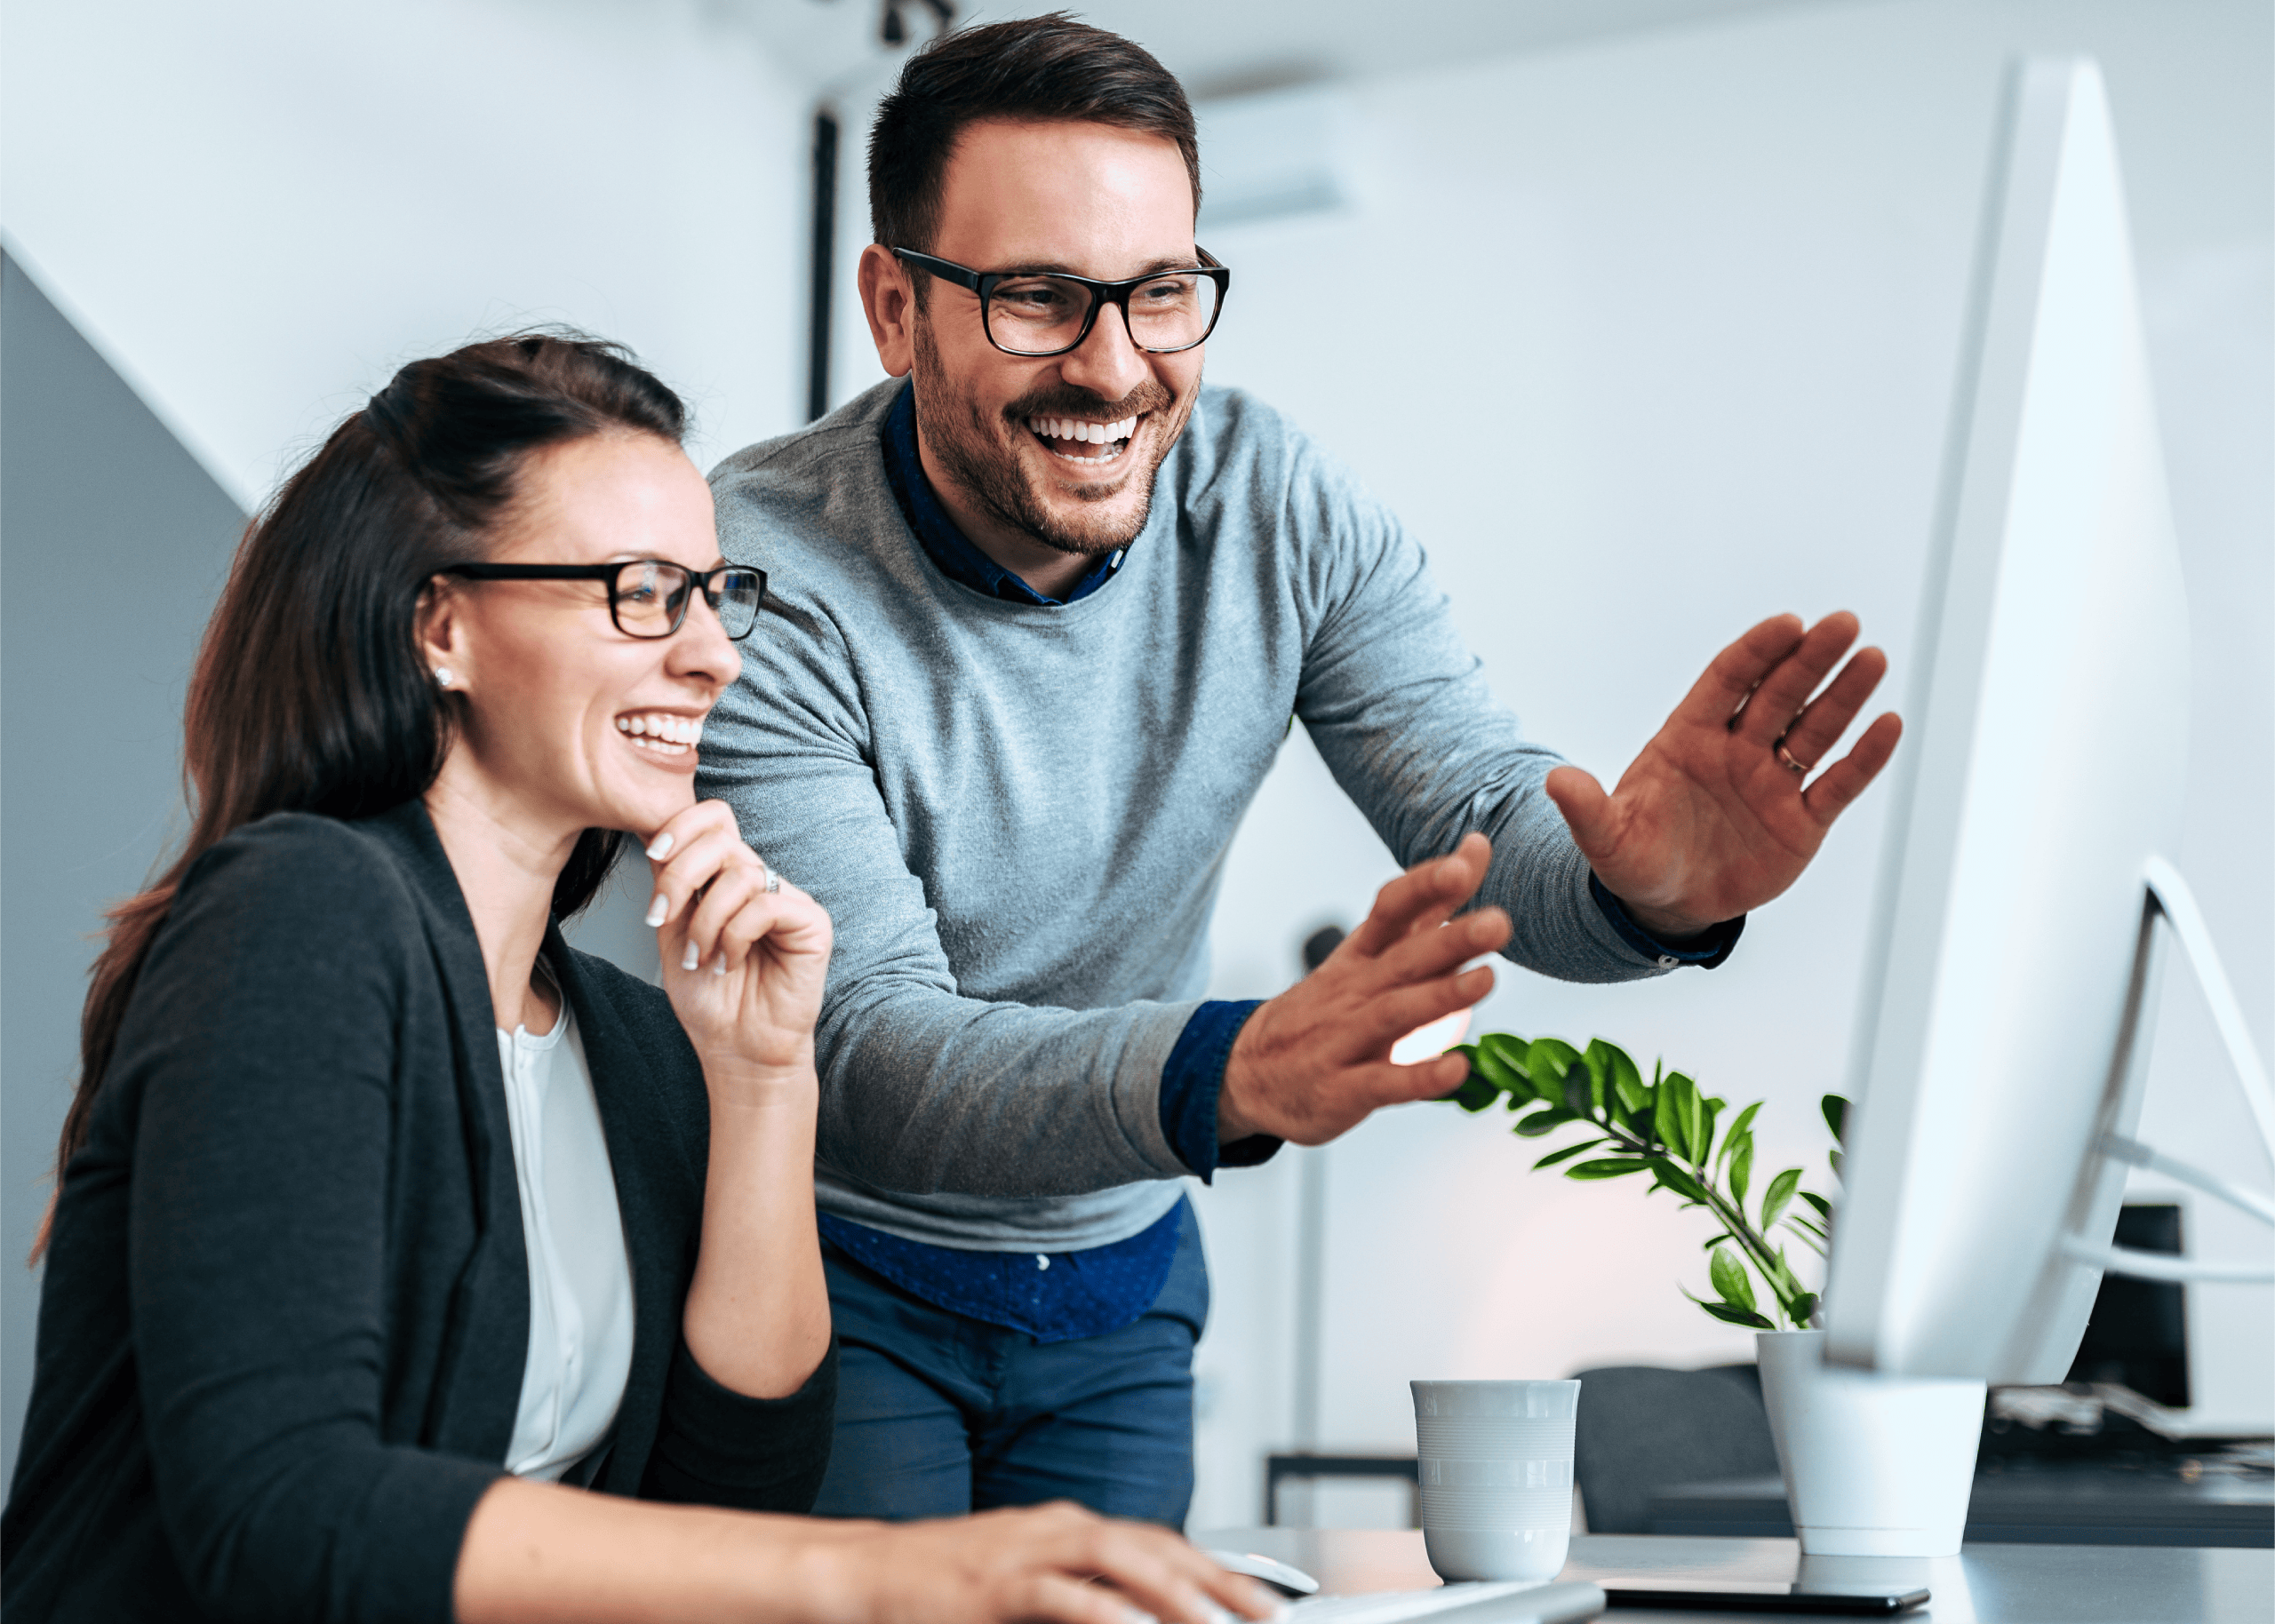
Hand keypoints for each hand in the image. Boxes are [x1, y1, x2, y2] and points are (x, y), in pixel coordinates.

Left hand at [641, 799, 832, 1096]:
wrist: (736, 1049)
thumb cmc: (709, 1000)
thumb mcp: (673, 933)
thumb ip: (671, 885)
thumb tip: (657, 837)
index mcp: (727, 879)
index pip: (714, 820)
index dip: (682, 825)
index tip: (652, 855)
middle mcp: (760, 882)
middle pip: (721, 838)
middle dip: (681, 875)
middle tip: (664, 917)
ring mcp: (788, 900)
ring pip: (740, 874)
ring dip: (706, 920)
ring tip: (703, 956)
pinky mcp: (811, 923)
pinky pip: (765, 906)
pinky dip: (735, 936)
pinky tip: (730, 962)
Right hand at [838, 1503, 1280, 1623]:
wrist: (869, 1572)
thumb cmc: (947, 1583)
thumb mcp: (1027, 1584)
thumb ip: (1081, 1593)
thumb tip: (1138, 1617)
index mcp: (1069, 1527)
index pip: (1160, 1542)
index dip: (1215, 1568)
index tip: (1260, 1599)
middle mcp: (1058, 1527)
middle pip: (1155, 1545)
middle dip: (1216, 1579)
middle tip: (1264, 1613)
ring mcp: (1027, 1550)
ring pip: (1119, 1559)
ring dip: (1174, 1592)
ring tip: (1217, 1623)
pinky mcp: (996, 1583)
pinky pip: (1062, 1595)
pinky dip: (1104, 1611)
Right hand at [1218, 833, 1509, 1145]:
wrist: (1250, 1073)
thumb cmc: (1328, 1010)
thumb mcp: (1371, 955)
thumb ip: (1429, 909)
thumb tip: (1477, 848)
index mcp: (1360, 956)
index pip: (1391, 910)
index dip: (1426, 886)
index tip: (1466, 864)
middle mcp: (1353, 991)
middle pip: (1402, 959)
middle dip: (1450, 940)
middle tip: (1497, 922)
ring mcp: (1345, 1039)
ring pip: (1394, 1014)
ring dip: (1440, 997)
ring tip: (1486, 980)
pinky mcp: (1344, 1090)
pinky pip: (1385, 1083)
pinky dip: (1421, 1078)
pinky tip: (1457, 1070)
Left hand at [1544, 611, 1901, 937]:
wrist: (1666, 905)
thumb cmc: (1634, 858)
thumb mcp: (1605, 840)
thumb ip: (1587, 810)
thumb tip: (1555, 782)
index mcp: (1688, 738)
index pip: (1726, 681)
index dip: (1756, 652)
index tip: (1788, 623)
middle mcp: (1737, 750)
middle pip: (1779, 694)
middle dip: (1810, 659)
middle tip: (1844, 622)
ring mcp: (1772, 783)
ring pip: (1814, 730)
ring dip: (1844, 696)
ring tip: (1875, 657)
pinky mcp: (1801, 822)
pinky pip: (1837, 785)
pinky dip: (1863, 758)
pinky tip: (1889, 723)